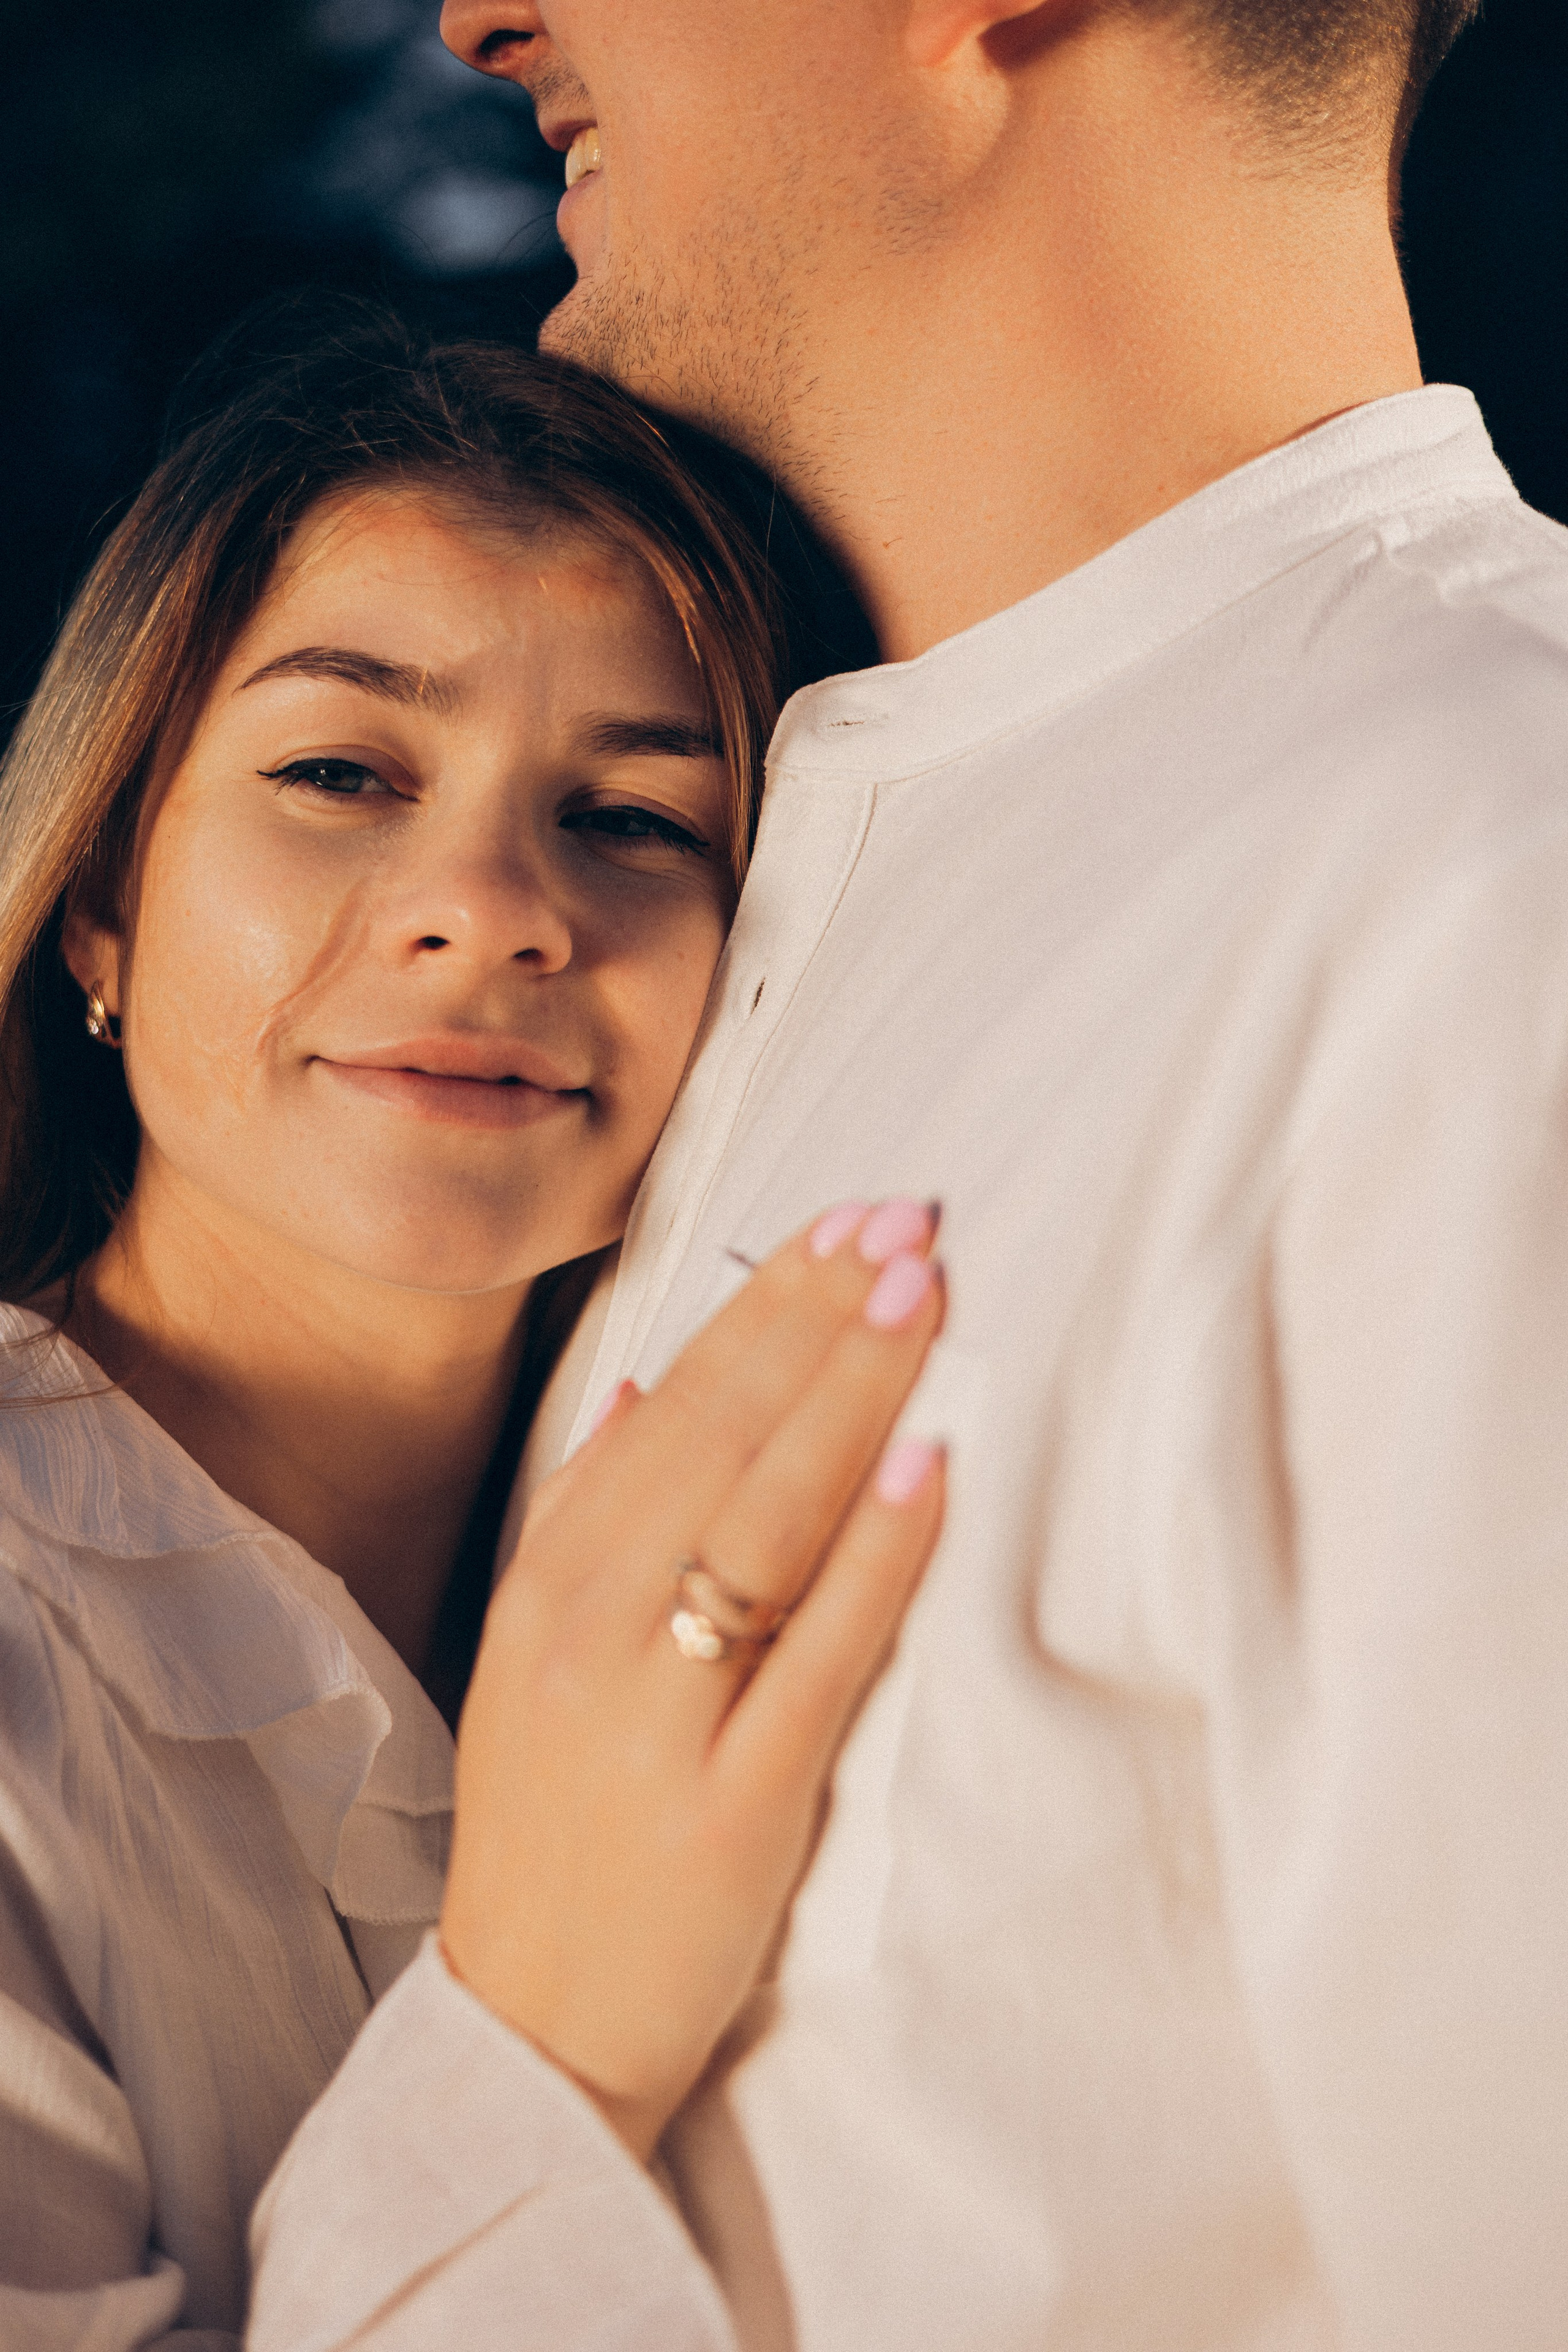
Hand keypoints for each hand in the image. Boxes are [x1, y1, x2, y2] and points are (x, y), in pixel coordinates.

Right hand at [440, 1199, 945, 2159]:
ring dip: (850, 1395)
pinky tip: (929, 1467)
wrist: (532, 2025)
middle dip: (817, 1317)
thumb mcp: (531, 1659)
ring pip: (766, 1521)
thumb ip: (581, 1518)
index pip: (670, 1408)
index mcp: (549, 1585)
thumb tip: (640, 1385)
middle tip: (903, 1219)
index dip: (761, 1307)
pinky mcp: (734, 1803)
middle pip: (720, 1439)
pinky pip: (816, 1654)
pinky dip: (876, 1553)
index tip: (840, 1224)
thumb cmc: (554, 1829)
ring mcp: (659, 1715)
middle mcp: (591, 1630)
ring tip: (921, 1295)